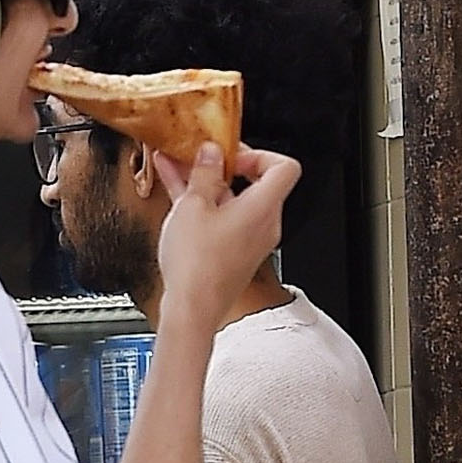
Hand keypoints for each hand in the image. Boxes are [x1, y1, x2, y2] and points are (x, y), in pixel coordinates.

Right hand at [153, 143, 300, 329]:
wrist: (191, 309)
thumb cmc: (197, 267)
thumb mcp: (193, 205)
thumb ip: (204, 173)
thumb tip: (211, 154)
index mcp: (263, 208)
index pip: (284, 167)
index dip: (258, 153)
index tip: (230, 153)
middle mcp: (263, 224)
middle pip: (255, 183)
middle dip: (224, 166)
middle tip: (200, 156)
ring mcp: (249, 240)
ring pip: (233, 201)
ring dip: (208, 184)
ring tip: (178, 168)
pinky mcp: (233, 253)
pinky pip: (223, 219)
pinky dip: (204, 205)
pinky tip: (177, 192)